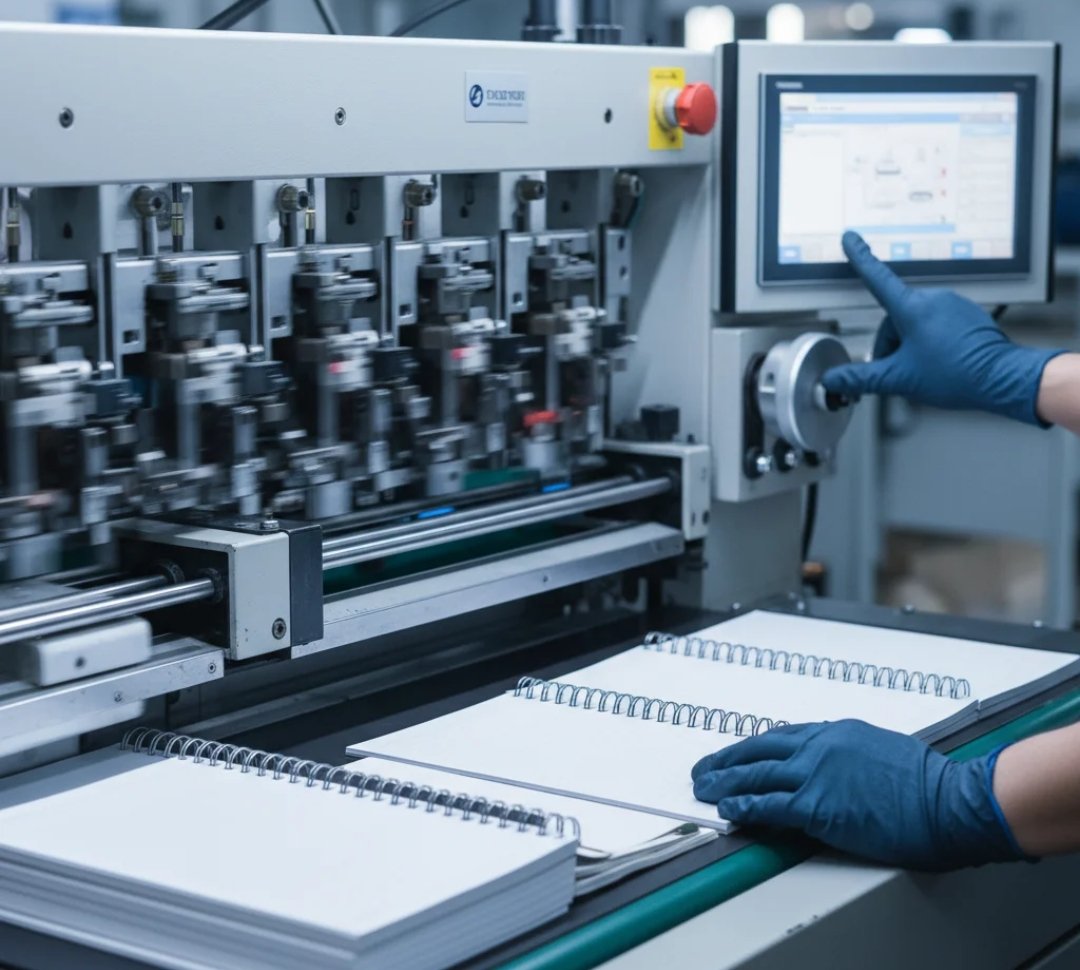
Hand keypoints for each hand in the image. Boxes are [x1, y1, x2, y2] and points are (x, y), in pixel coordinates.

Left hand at [691, 720, 1025, 870]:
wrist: (951, 802)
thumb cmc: (930, 784)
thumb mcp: (883, 752)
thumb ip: (853, 757)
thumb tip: (840, 772)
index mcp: (837, 732)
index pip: (782, 738)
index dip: (754, 749)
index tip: (737, 754)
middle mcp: (821, 747)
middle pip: (759, 750)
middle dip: (727, 759)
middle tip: (706, 767)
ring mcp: (818, 774)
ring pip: (756, 775)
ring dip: (725, 783)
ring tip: (705, 788)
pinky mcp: (819, 806)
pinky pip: (769, 805)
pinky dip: (744, 807)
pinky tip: (729, 810)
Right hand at [822, 231, 1062, 425]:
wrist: (1002, 379)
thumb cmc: (958, 374)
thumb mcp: (899, 379)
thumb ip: (860, 378)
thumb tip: (835, 379)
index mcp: (913, 309)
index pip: (877, 277)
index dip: (860, 258)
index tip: (851, 240)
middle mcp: (934, 300)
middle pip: (895, 317)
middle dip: (891, 344)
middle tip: (900, 370)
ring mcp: (954, 306)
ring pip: (916, 322)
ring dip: (911, 345)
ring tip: (925, 370)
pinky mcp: (968, 316)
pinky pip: (938, 324)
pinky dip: (932, 343)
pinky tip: (940, 364)